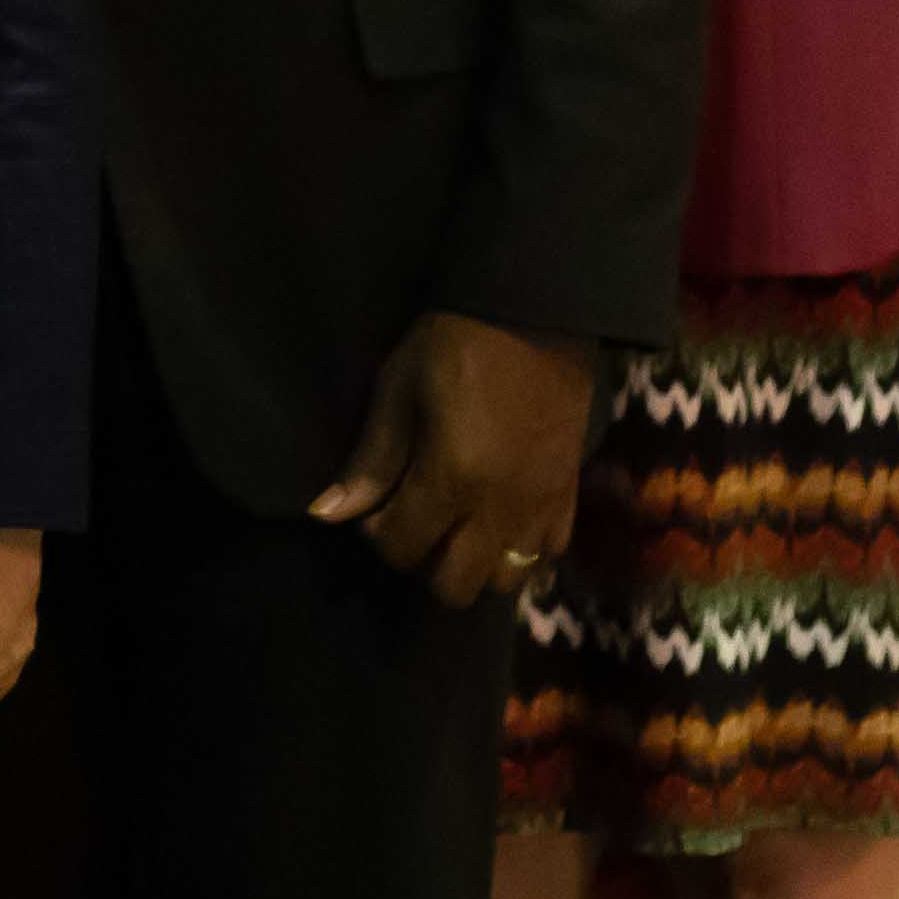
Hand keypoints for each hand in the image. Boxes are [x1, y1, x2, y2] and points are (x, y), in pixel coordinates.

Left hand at [306, 314, 596, 606]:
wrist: (540, 310)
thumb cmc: (458, 340)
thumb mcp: (399, 388)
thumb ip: (371, 460)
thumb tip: (328, 514)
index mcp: (453, 478)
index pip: (401, 548)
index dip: (376, 534)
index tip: (373, 504)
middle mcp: (501, 508)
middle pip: (455, 587)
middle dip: (423, 562)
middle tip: (414, 518)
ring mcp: (542, 506)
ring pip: (505, 581)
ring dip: (474, 563)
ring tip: (457, 523)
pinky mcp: (571, 494)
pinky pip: (548, 554)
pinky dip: (520, 549)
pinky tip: (499, 517)